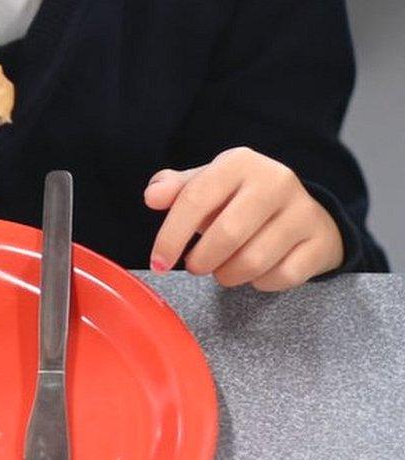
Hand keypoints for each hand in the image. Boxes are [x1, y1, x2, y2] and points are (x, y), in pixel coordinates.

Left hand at [144, 147, 343, 290]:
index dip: (170, 236)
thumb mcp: (206, 187)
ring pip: (253, 261)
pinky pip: (281, 277)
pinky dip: (260, 283)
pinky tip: (256, 272)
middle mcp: (276, 181)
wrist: (302, 211)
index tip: (158, 263)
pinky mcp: (320, 242)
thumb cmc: (239, 202)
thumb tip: (153, 196)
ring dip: (228, 275)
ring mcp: (303, 211)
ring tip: (223, 268)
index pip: (195, 199)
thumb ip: (175, 190)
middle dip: (201, 261)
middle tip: (196, 266)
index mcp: (240, 162)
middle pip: (227, 234)